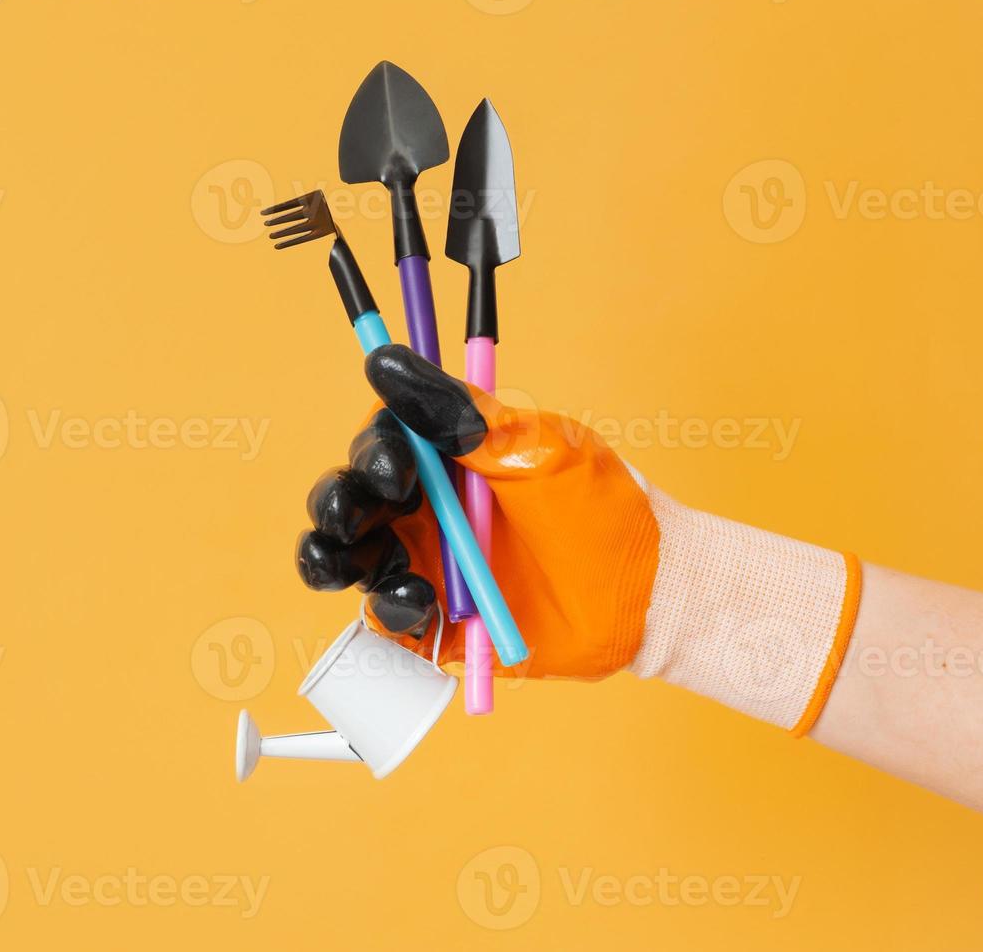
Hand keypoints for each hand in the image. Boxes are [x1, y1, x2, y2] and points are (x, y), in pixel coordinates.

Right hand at [294, 344, 661, 679]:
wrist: (642, 596)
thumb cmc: (597, 508)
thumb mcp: (532, 447)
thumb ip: (458, 411)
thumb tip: (388, 361)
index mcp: (443, 460)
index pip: (379, 443)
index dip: (373, 452)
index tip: (401, 469)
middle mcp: (423, 510)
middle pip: (347, 500)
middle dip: (341, 505)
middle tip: (366, 516)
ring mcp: (423, 567)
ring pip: (348, 560)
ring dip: (347, 560)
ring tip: (397, 573)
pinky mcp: (431, 622)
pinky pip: (383, 618)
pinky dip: (389, 610)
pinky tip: (423, 602)